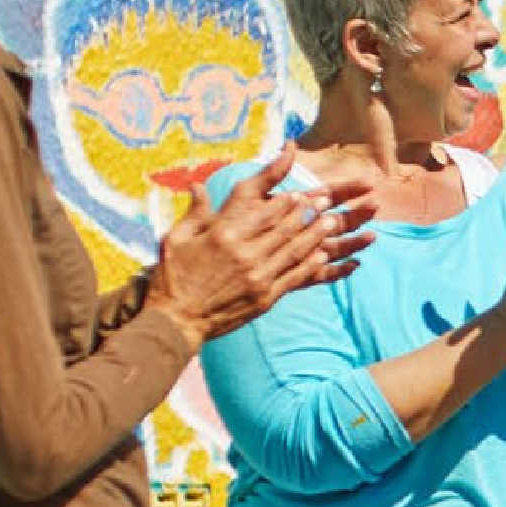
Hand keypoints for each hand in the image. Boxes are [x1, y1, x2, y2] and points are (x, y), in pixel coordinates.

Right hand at [151, 153, 372, 343]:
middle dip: (308, 212)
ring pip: (295, 249)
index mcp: (224, 234)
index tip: (299, 192)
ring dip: (316, 234)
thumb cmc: (173, 278)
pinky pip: (295, 277)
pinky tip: (324, 254)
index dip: (285, 200)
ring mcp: (258, 277)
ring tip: (332, 221)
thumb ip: (195, 213)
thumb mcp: (176, 239)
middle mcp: (245, 253)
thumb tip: (198, 185)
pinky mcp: (265, 297)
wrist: (177, 320)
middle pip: (285, 227)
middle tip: (326, 201)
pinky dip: (311, 264)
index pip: (263, 210)